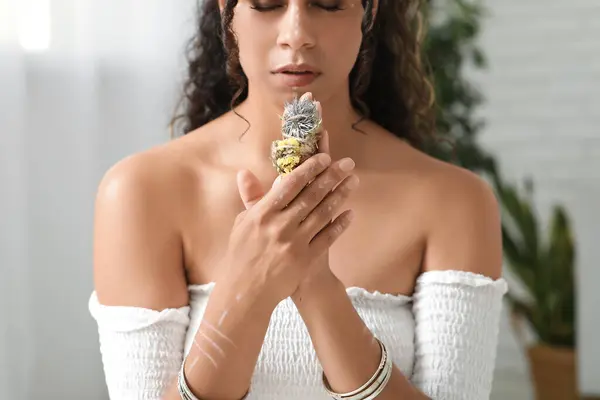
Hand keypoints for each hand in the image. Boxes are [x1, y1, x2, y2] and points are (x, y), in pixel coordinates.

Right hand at [231, 135, 356, 305]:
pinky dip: (340, 225)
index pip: (290, 184)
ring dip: (340, 195)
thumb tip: (245, 172)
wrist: (247, 292)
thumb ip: (250, 198)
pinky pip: (327, 238)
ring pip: (323, 214)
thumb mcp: (242, 224)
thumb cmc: (242, 255)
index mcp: (263, 213)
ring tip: (353, 181)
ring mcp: (295, 242)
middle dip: (331, 176)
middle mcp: (280, 225)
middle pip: (311, 195)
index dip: (309, 168)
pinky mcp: (306, 259)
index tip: (324, 157)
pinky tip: (351, 214)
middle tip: (348, 163)